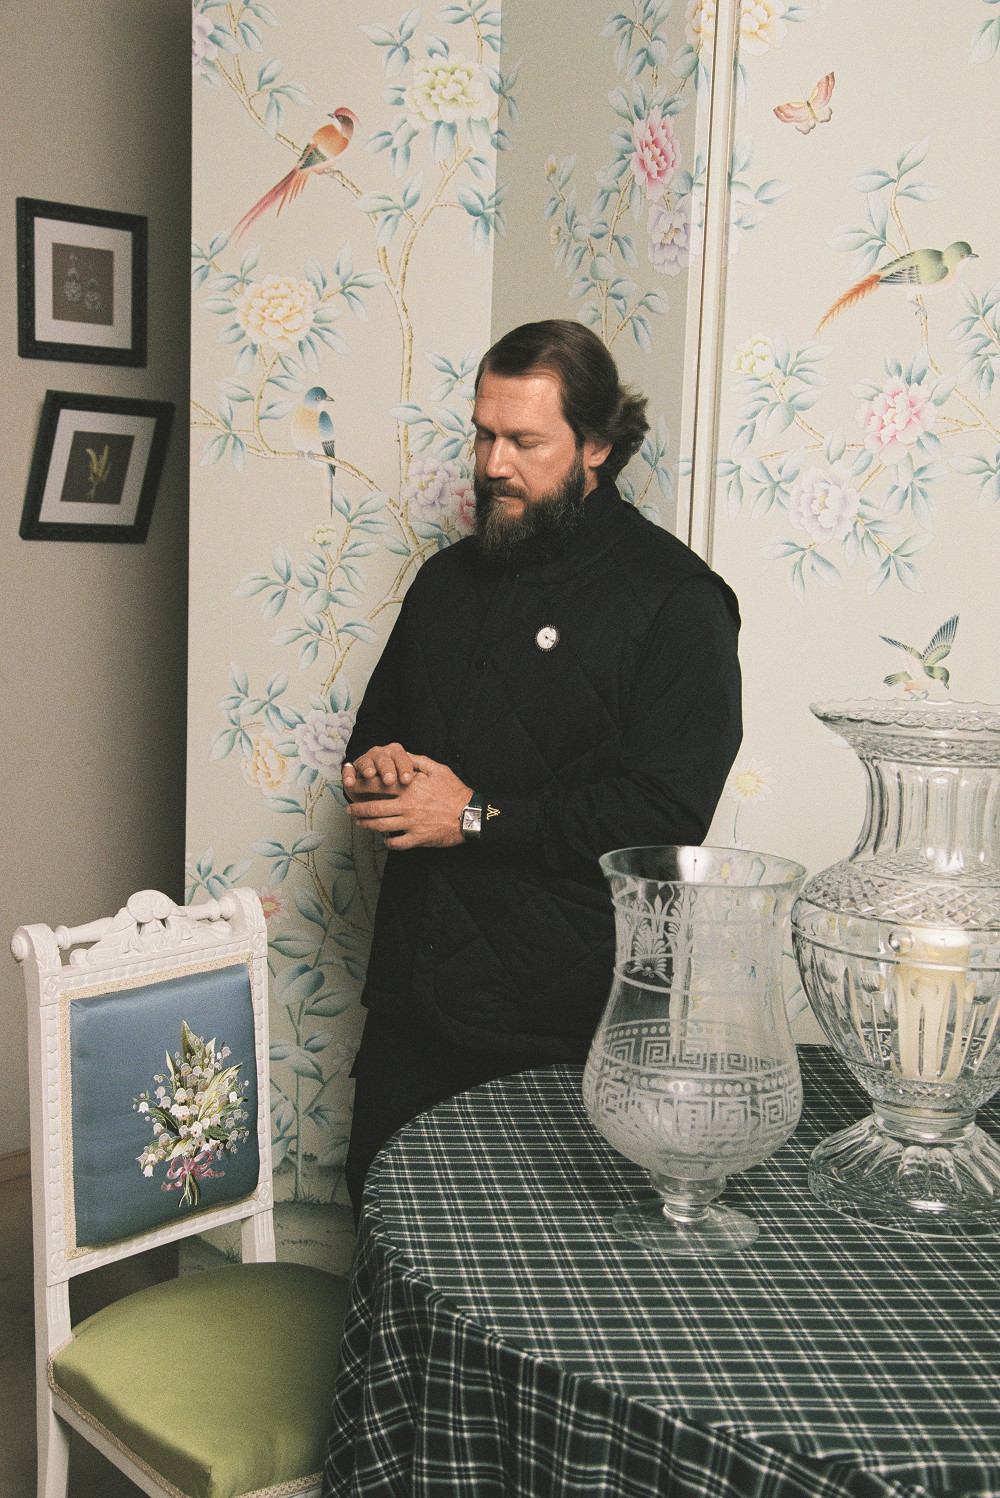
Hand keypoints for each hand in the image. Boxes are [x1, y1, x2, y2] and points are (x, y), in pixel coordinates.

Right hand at [342, 742, 415, 802]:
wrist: (374, 783)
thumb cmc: (397, 782)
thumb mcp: (409, 779)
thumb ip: (418, 777)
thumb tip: (433, 784)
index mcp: (397, 754)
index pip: (403, 758)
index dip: (405, 768)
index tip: (408, 780)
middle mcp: (381, 754)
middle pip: (385, 759)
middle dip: (388, 769)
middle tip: (390, 780)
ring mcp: (366, 760)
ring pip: (367, 762)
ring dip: (369, 768)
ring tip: (371, 775)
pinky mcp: (351, 769)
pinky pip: (348, 770)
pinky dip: (349, 775)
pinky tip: (350, 783)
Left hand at [346, 754, 470, 849]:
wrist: (470, 815)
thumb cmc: (455, 791)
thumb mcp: (438, 769)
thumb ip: (417, 761)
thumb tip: (402, 754)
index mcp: (409, 788)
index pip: (378, 786)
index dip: (361, 787)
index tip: (352, 786)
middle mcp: (406, 806)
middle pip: (374, 808)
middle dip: (357, 810)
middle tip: (349, 810)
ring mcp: (411, 824)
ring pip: (381, 826)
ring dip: (367, 825)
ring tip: (360, 823)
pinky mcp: (418, 838)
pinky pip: (397, 843)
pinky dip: (388, 842)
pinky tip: (385, 840)